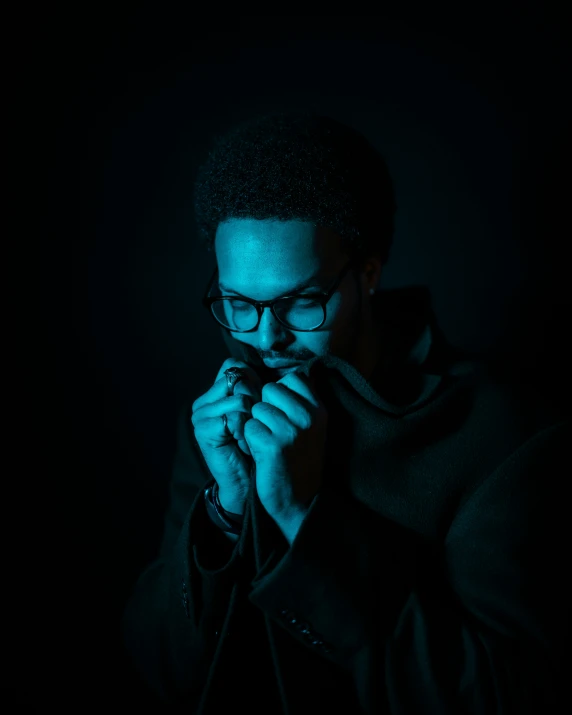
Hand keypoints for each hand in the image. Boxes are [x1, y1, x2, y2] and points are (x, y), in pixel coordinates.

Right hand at [191, 358, 262, 514]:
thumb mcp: (258, 411)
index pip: (235, 366)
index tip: (257, 408)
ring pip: (241, 399)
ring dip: (252, 421)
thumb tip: (260, 367)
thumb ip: (255, 386)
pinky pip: (235, 417)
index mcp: (215, 392)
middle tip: (252, 427)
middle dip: (256, 403)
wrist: (246, 482)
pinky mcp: (204, 429)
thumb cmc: (257, 445)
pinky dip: (245, 432)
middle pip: (240, 380)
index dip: (254, 383)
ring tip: (247, 437)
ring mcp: (201, 414)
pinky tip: (241, 445)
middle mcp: (204, 400)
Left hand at [242, 370, 327, 525]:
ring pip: (256, 408)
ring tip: (268, 444)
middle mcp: (308, 417)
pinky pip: (248, 427)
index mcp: (319, 410)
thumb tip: (288, 375)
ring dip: (256, 425)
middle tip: (274, 432)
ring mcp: (291, 430)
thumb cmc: (300, 461)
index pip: (292, 378)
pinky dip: (250, 440)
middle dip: (265, 408)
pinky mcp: (273, 445)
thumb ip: (301, 402)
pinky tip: (261, 454)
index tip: (282, 414)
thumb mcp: (311, 428)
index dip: (279, 394)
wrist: (299, 501)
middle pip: (269, 389)